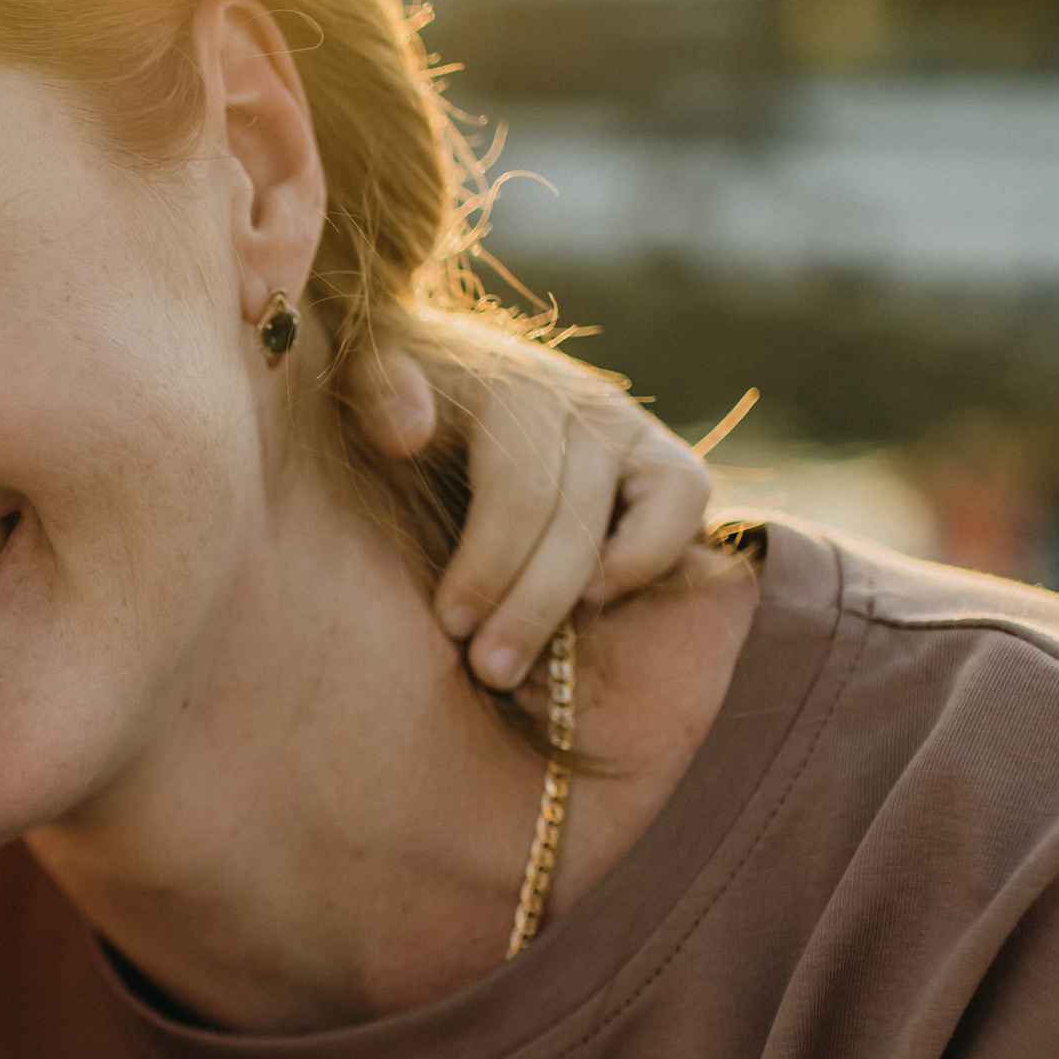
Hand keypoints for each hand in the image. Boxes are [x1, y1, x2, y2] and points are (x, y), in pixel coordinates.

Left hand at [353, 322, 713, 695]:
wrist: (446, 393)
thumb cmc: (401, 413)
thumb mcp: (372, 389)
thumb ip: (377, 391)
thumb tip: (403, 429)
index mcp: (511, 387)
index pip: (518, 488)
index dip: (488, 565)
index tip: (450, 626)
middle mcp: (580, 400)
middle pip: (576, 514)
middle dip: (531, 605)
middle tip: (490, 672)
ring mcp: (627, 427)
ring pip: (647, 505)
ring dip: (602, 584)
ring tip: (555, 647)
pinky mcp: (660, 460)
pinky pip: (686, 496)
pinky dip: (656, 551)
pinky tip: (600, 601)